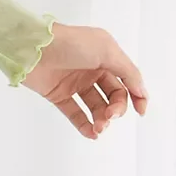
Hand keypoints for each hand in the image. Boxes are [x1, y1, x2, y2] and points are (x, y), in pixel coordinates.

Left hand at [22, 21, 148, 138]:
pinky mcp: (58, 95)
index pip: (127, 81)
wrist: (33, 48)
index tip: (140, 111)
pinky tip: (92, 133)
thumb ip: (127, 72)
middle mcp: (92, 70)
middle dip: (116, 109)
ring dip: (101, 120)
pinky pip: (75, 114)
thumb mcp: (107, 51)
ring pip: (95, 107)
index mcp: (107, 57)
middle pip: (113, 96)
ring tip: (99, 128)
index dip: (137, 96)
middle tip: (110, 115)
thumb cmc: (70, 42)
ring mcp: (75, 83)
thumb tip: (141, 91)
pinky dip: (84, 125)